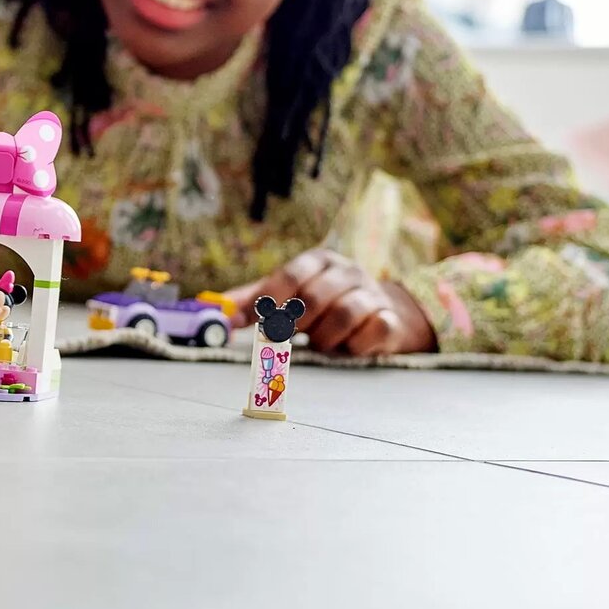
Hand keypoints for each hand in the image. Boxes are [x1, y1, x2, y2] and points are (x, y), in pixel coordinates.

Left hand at [223, 247, 435, 356]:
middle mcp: (347, 271)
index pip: (293, 274)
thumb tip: (218, 312)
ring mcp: (372, 293)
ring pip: (345, 313)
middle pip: (316, 296)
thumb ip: (251, 301)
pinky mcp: (390, 318)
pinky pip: (374, 330)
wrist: (377, 312)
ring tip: (319, 342)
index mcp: (318, 261)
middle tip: (289, 337)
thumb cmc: (320, 304)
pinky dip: (355, 345)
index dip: (271, 300)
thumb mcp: (285, 296)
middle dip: (296, 323)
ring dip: (324, 337)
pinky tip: (347, 347)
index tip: (255, 322)